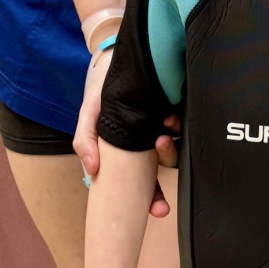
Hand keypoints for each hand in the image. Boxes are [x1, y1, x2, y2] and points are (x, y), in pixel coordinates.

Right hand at [73, 50, 172, 216]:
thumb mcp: (87, 116)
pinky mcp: (174, 107)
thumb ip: (84, 141)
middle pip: (164, 169)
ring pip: (176, 148)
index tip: (160, 210)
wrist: (114, 56)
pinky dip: (178, 124)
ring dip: (172, 148)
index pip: (145, 184)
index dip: (153, 199)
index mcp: (132, 153)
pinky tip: (170, 118)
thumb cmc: (99, 92)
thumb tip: (92, 170)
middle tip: (163, 187)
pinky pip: (183, 124)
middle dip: (166, 181)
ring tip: (164, 133)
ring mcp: (164, 127)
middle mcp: (151, 143)